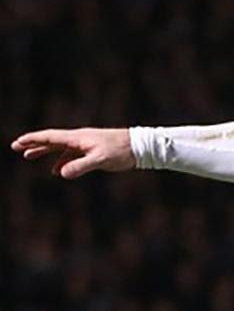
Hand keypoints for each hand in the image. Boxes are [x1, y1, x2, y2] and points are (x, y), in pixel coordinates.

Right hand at [10, 128, 135, 178]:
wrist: (140, 147)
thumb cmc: (121, 151)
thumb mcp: (100, 160)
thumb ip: (80, 166)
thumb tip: (60, 173)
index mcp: (78, 138)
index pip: (50, 137)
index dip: (33, 140)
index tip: (18, 142)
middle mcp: (79, 139)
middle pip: (51, 140)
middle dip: (33, 144)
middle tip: (16, 147)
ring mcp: (86, 144)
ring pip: (60, 148)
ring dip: (45, 152)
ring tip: (29, 156)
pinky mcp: (93, 151)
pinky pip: (72, 155)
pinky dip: (61, 161)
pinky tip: (57, 170)